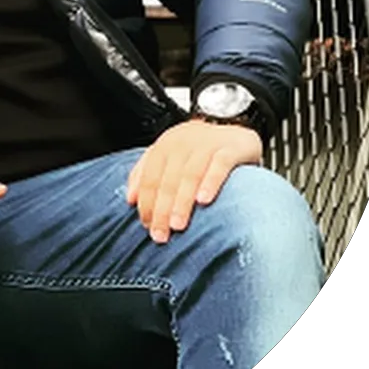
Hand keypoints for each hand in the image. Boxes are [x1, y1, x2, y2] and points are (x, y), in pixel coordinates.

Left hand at [126, 119, 262, 243]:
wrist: (237, 134)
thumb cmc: (201, 152)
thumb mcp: (172, 159)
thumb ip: (148, 174)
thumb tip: (130, 199)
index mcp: (164, 146)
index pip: (149, 177)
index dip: (146, 202)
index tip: (147, 225)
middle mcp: (183, 142)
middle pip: (167, 179)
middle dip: (161, 209)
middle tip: (161, 234)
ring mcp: (207, 143)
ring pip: (189, 174)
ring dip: (181, 202)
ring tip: (177, 225)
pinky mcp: (231, 147)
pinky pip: (219, 165)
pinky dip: (210, 183)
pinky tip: (203, 201)